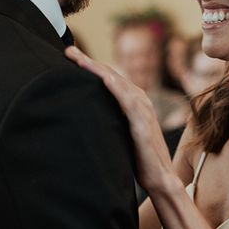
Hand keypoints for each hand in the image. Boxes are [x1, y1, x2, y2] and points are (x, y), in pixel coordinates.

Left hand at [65, 45, 175, 193]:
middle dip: (89, 61)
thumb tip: (86, 114)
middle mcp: (139, 101)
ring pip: (118, 83)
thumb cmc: (139, 159)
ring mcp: (142, 111)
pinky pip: (129, 102)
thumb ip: (110, 120)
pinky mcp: (142, 125)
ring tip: (78, 58)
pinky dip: (117, 88)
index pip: (109, 78)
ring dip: (98, 69)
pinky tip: (105, 79)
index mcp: (133, 101)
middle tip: (68, 49)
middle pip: (111, 75)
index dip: (90, 65)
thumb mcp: (121, 133)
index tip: (71, 56)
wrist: (160, 179)